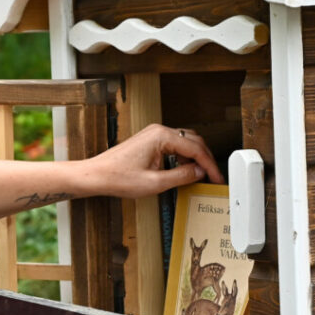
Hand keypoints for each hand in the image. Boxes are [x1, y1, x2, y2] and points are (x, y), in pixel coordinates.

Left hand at [78, 124, 222, 198]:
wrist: (97, 175)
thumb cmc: (118, 178)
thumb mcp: (155, 183)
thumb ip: (182, 176)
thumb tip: (199, 172)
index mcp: (162, 137)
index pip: (196, 149)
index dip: (209, 165)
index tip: (217, 178)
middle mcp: (159, 131)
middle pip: (193, 141)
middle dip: (205, 159)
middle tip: (213, 176)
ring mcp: (154, 134)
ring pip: (185, 142)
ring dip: (195, 158)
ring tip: (201, 176)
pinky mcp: (150, 141)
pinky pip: (174, 146)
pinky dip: (183, 157)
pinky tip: (185, 171)